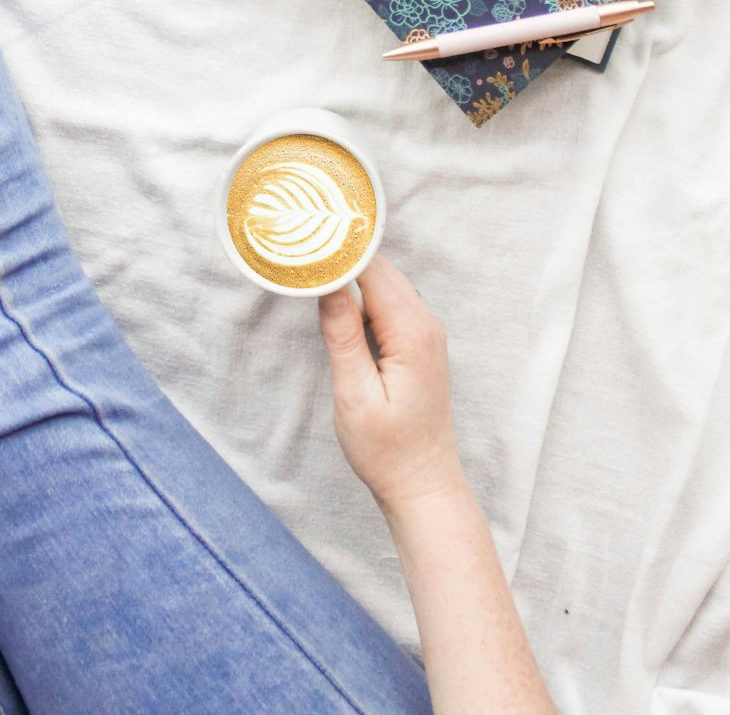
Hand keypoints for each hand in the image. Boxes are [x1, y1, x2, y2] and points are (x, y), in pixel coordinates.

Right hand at [318, 254, 466, 514]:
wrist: (422, 484)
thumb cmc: (387, 450)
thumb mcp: (355, 395)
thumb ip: (342, 336)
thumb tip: (327, 287)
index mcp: (412, 334)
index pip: (373, 272)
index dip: (339, 256)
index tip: (306, 244)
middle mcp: (426, 325)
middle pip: (382, 270)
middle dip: (344, 258)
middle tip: (302, 250)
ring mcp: (427, 333)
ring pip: (387, 283)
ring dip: (354, 275)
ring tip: (314, 269)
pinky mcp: (420, 343)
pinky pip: (392, 302)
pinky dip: (365, 293)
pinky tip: (339, 299)